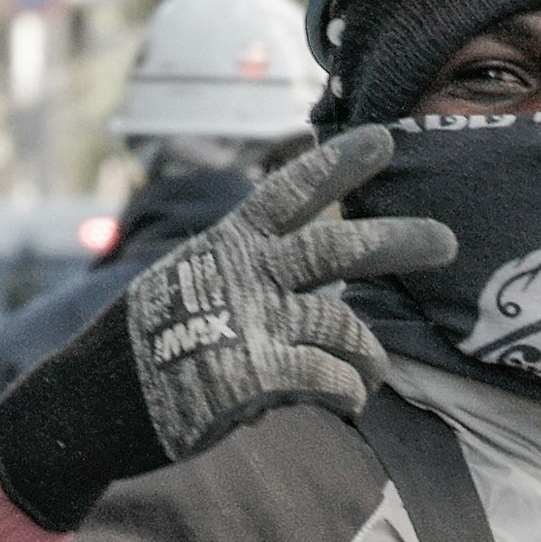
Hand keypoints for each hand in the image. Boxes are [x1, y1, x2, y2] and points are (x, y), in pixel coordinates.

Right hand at [122, 126, 457, 466]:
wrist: (93, 402)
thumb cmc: (151, 348)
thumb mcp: (192, 289)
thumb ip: (253, 283)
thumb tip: (318, 300)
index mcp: (228, 244)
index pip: (290, 191)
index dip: (339, 165)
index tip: (384, 140)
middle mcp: (244, 274)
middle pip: (336, 248)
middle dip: (397, 240)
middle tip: (447, 240)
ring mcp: (251, 322)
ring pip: (344, 325)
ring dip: (369, 353)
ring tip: (374, 373)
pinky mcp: (257, 374)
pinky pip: (329, 377)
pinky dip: (348, 389)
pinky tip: (349, 399)